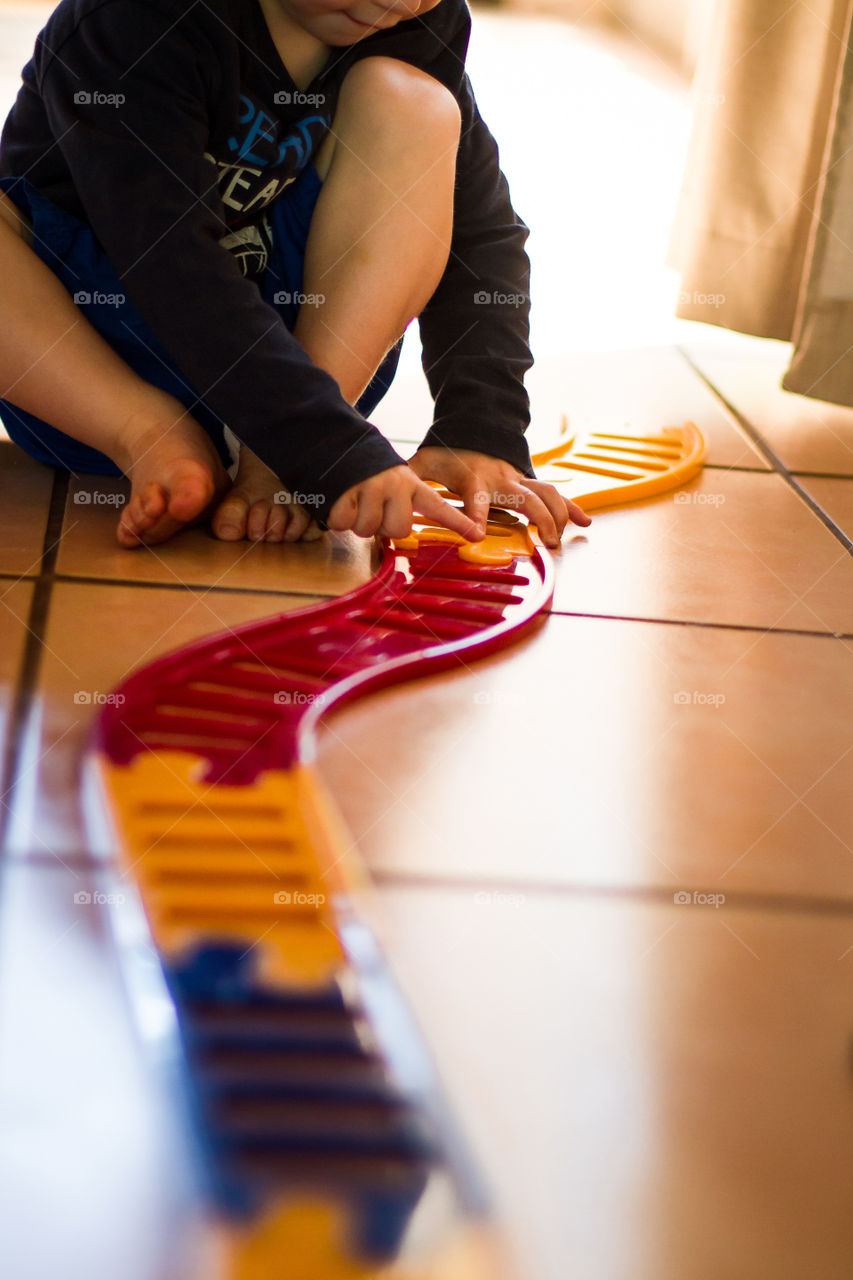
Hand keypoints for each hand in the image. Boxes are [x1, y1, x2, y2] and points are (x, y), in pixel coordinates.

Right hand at [327, 464, 482, 540]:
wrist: (337, 446)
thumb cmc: (369, 477)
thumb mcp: (395, 485)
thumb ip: (404, 507)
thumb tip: (404, 533)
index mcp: (411, 484)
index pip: (438, 507)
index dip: (457, 522)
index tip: (476, 535)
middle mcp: (395, 484)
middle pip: (397, 530)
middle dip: (382, 527)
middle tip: (372, 508)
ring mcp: (370, 486)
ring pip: (367, 529)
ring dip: (357, 522)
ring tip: (356, 500)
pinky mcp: (346, 490)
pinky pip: (343, 522)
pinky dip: (337, 517)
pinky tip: (341, 499)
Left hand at [408, 447, 591, 547]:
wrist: (473, 429)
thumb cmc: (447, 453)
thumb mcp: (424, 462)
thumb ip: (410, 477)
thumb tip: (389, 488)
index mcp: (474, 478)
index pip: (477, 499)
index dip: (477, 516)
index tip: (479, 535)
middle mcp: (502, 479)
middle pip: (527, 499)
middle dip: (539, 521)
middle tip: (546, 544)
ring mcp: (519, 480)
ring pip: (546, 495)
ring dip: (558, 517)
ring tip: (560, 541)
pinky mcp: (529, 482)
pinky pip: (555, 493)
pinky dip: (572, 507)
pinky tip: (585, 522)